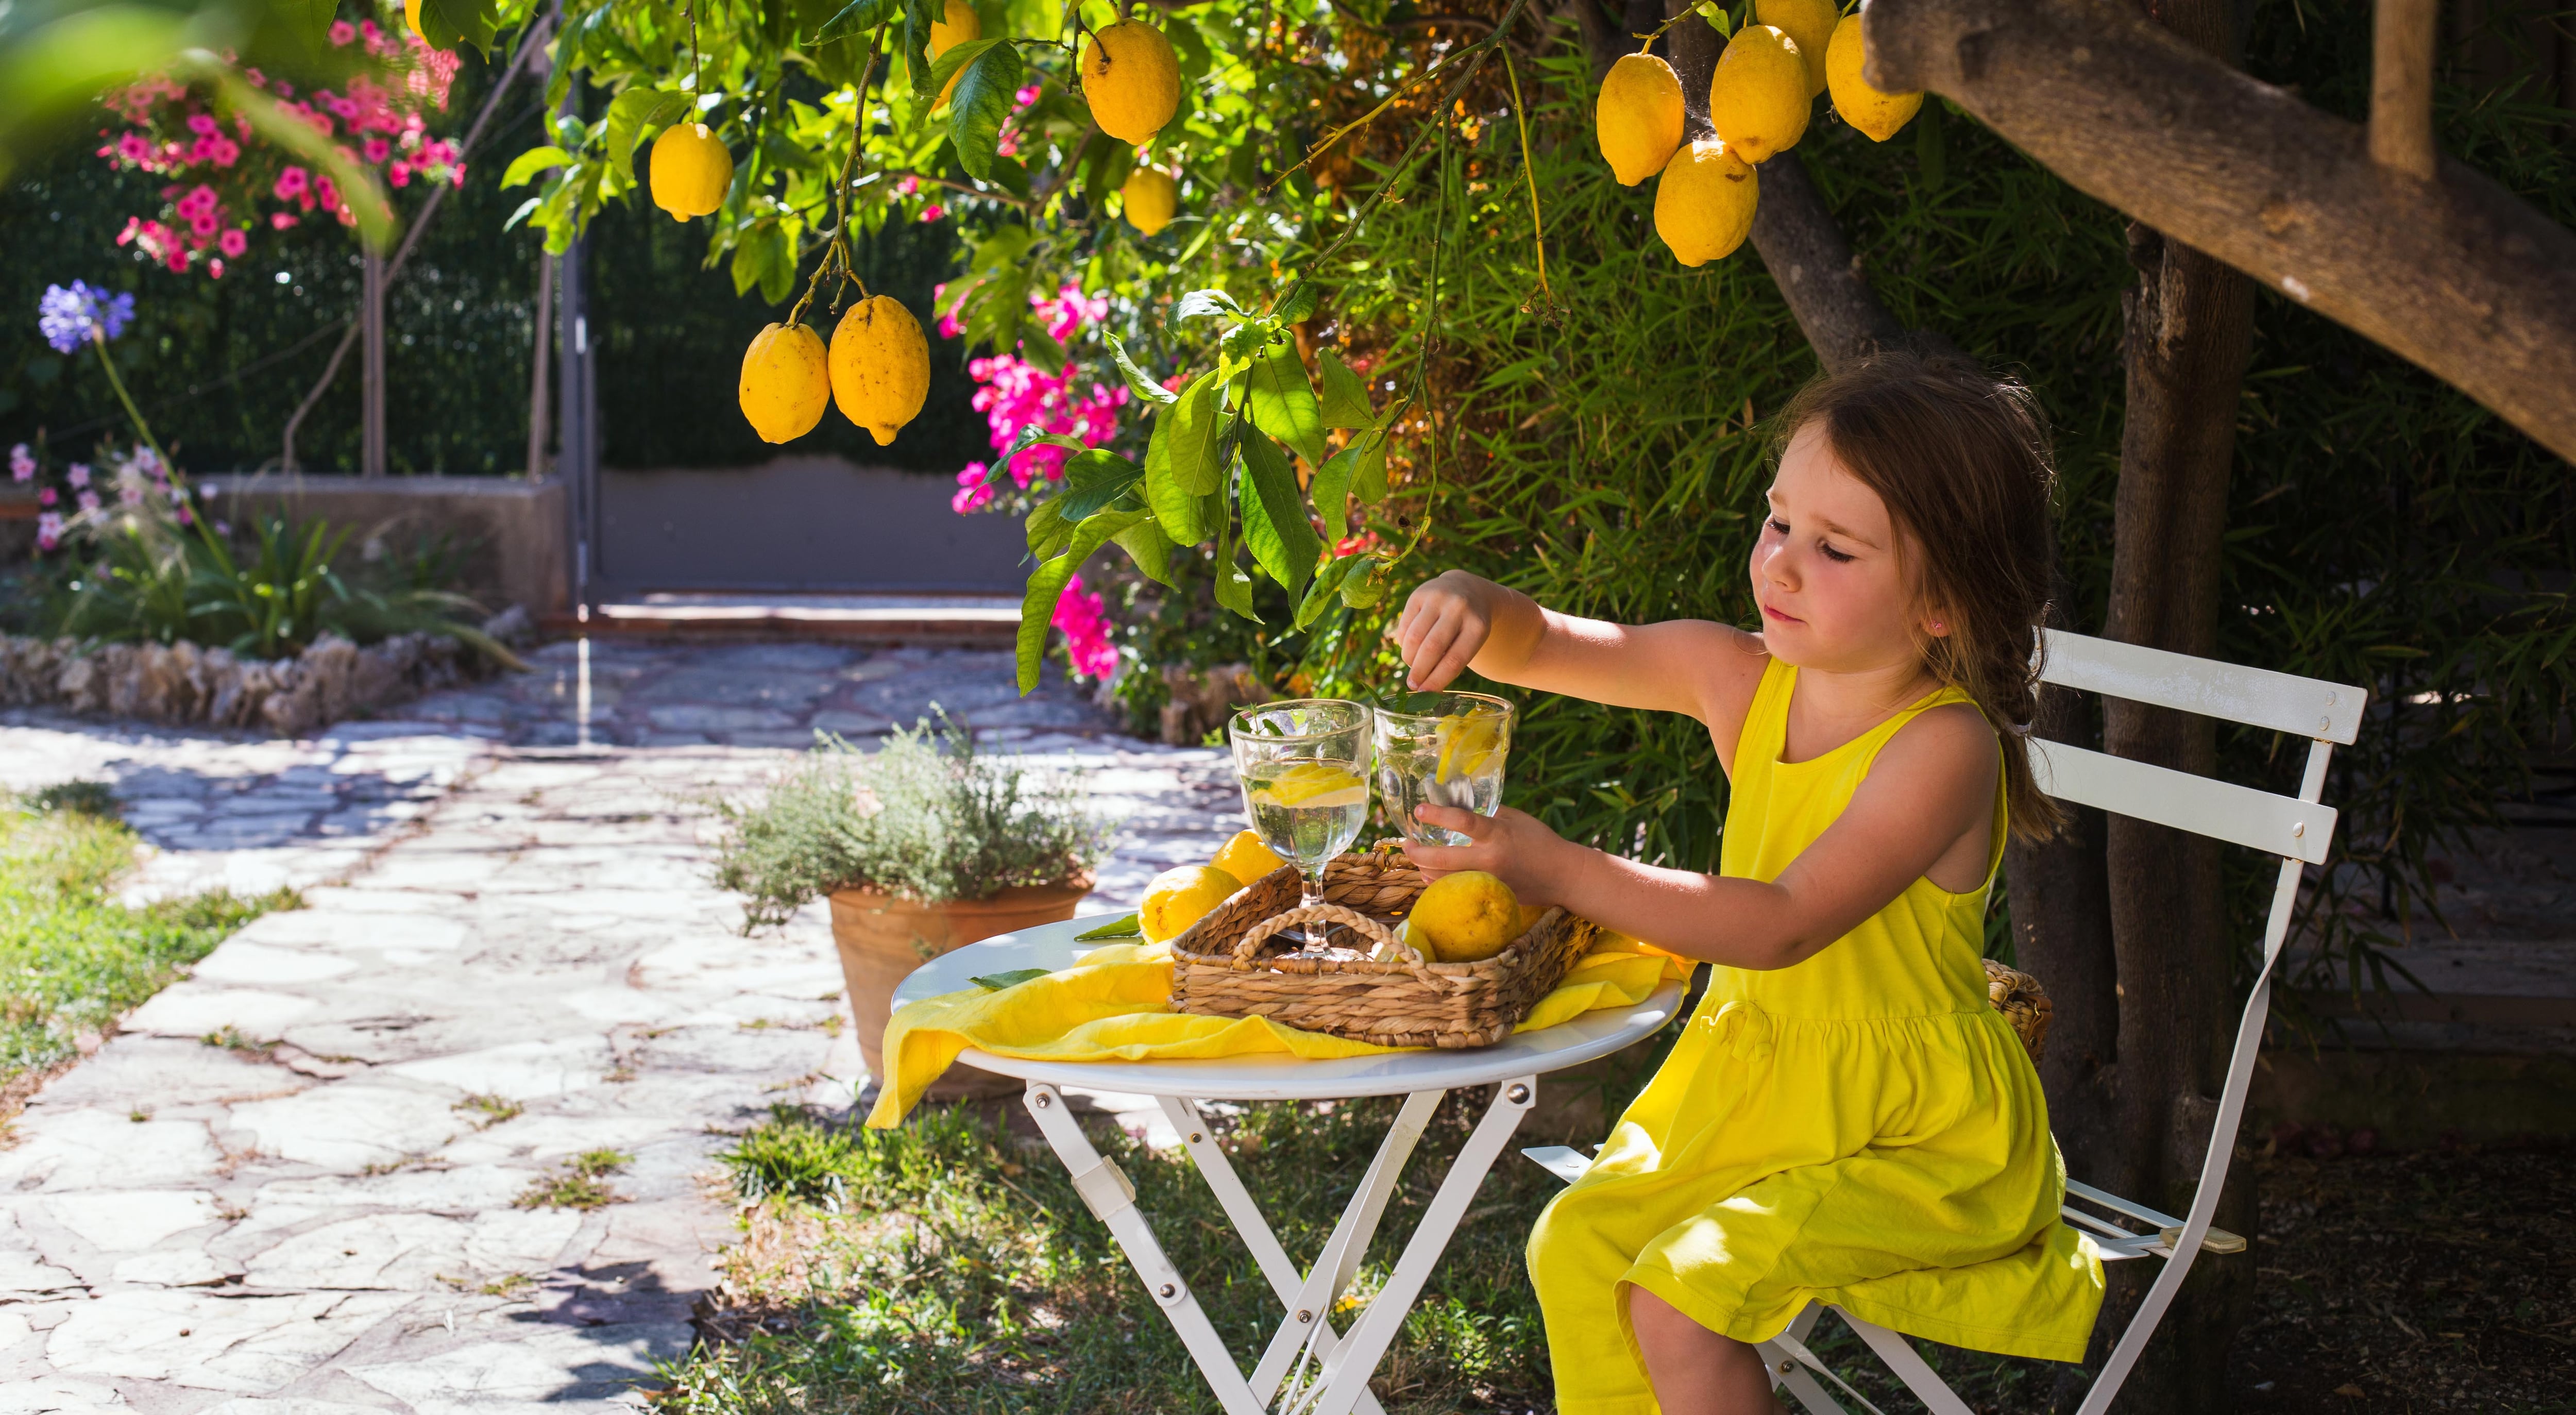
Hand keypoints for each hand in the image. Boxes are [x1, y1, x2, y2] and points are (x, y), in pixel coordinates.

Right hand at [1392, 570, 1498, 689]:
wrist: (1467, 590)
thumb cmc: (1468, 626)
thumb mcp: (1472, 641)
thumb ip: (1454, 662)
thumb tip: (1425, 690)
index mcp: (1478, 625)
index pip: (1455, 659)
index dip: (1438, 679)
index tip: (1426, 694)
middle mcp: (1458, 608)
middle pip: (1432, 648)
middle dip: (1419, 671)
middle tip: (1413, 686)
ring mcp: (1437, 598)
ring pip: (1414, 638)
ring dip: (1409, 658)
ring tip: (1413, 667)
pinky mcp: (1418, 594)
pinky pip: (1404, 627)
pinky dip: (1404, 644)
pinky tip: (1411, 648)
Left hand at [1399, 804, 1572, 903]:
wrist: (1562, 875)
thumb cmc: (1540, 841)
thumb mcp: (1515, 818)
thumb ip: (1487, 812)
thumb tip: (1459, 803)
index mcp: (1497, 834)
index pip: (1462, 822)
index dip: (1437, 815)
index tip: (1419, 810)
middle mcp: (1489, 860)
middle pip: (1442, 859)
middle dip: (1417, 852)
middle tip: (1406, 843)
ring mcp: (1487, 881)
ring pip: (1443, 879)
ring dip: (1423, 868)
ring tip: (1416, 856)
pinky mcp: (1488, 895)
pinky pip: (1455, 890)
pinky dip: (1438, 882)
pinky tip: (1430, 873)